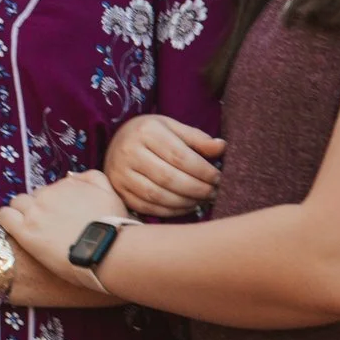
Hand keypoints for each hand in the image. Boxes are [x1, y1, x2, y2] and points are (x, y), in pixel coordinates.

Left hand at [0, 169, 133, 297]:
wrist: (107, 250)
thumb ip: (92, 178)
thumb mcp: (110, 192)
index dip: (52, 203)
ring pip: (17, 203)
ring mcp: (35, 212)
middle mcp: (48, 195)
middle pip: (33, 196)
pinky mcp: (25, 231)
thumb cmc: (113, 226)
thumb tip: (72, 175)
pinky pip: (4, 216)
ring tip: (29, 228)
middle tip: (46, 226)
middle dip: (37, 207)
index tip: (58, 216)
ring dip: (20, 212)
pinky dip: (5, 218)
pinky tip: (11, 227)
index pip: (50, 189)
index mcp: (66, 185)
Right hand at [105, 114, 224, 215]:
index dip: (203, 171)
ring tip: (201, 200)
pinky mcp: (118, 191)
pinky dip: (169, 211)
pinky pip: (146, 206)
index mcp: (146, 132)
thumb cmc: (151, 133)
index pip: (180, 156)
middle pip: (169, 178)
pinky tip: (184, 207)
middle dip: (196, 189)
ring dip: (184, 202)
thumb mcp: (173, 127)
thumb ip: (197, 139)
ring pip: (157, 195)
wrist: (118, 140)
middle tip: (213, 193)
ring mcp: (120, 174)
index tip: (218, 178)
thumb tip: (221, 148)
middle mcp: (129, 152)